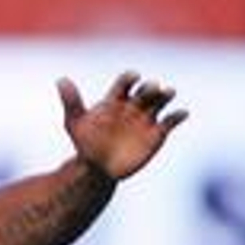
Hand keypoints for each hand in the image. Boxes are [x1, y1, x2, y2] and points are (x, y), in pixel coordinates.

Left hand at [59, 71, 186, 180]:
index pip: (125, 83)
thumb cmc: (85, 143)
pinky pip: (170, 121)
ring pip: (160, 101)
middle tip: (153, 86)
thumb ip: (71, 102)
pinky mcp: (158, 133)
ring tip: (169, 91)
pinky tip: (183, 113)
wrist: (98, 168)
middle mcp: (133, 105)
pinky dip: (178, 116)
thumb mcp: (75, 123)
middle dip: (150, 88)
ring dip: (166, 95)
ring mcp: (146, 118)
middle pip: (145, 91)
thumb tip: (61, 80)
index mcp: (114, 99)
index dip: (129, 78)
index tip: (133, 76)